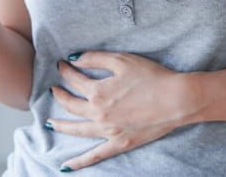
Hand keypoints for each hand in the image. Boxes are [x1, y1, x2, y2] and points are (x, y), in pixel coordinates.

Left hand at [47, 51, 200, 170]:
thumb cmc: (152, 76)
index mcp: (98, 91)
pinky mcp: (119, 143)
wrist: (176, 99)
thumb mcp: (122, 60)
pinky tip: (65, 167)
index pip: (74, 80)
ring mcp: (108, 131)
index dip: (66, 71)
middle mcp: (98, 113)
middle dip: (59, 95)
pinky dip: (79, 162)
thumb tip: (74, 59)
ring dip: (61, 126)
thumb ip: (95, 58)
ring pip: (77, 130)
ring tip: (49, 123)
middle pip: (71, 104)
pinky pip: (95, 155)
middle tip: (53, 89)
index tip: (62, 65)